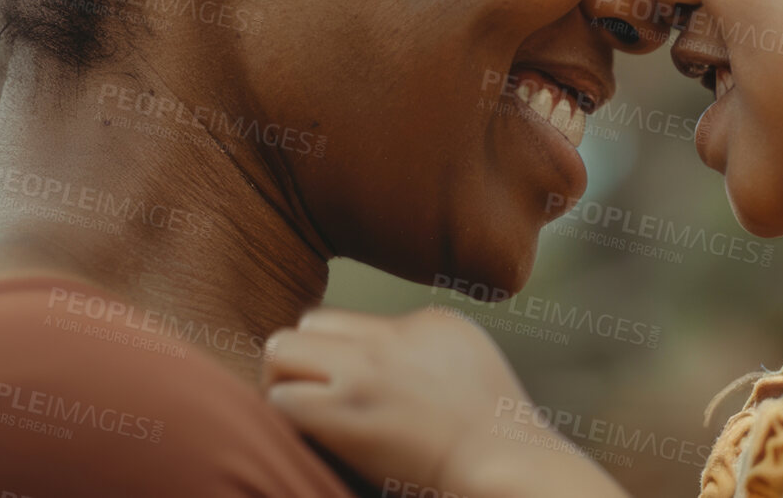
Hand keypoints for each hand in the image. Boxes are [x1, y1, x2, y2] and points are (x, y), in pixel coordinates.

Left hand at [263, 306, 623, 497]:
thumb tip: (381, 350)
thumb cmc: (492, 428)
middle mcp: (388, 339)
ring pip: (281, 351)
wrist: (501, 460)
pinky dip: (286, 413)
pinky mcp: (344, 412)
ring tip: (304, 411)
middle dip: (303, 357)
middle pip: (308, 323)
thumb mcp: (467, 359)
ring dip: (284, 381)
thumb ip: (423, 345)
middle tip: (312, 395)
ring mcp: (363, 372)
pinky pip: (281, 398)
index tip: (347, 384)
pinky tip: (308, 432)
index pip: (348, 320)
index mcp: (423, 323)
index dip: (338, 351)